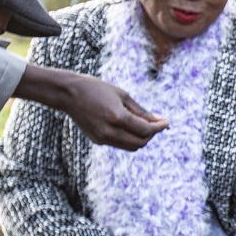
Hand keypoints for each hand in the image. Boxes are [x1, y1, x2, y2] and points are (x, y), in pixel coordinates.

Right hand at [15, 66, 168, 151]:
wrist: (68, 94)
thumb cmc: (97, 89)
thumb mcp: (123, 96)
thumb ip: (141, 111)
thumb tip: (160, 120)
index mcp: (117, 117)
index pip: (146, 130)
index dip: (159, 127)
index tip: (167, 122)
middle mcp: (109, 131)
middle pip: (141, 142)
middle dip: (152, 135)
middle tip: (158, 124)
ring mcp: (102, 138)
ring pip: (131, 147)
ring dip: (142, 139)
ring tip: (146, 125)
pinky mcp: (98, 141)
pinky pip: (120, 144)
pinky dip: (130, 138)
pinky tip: (131, 127)